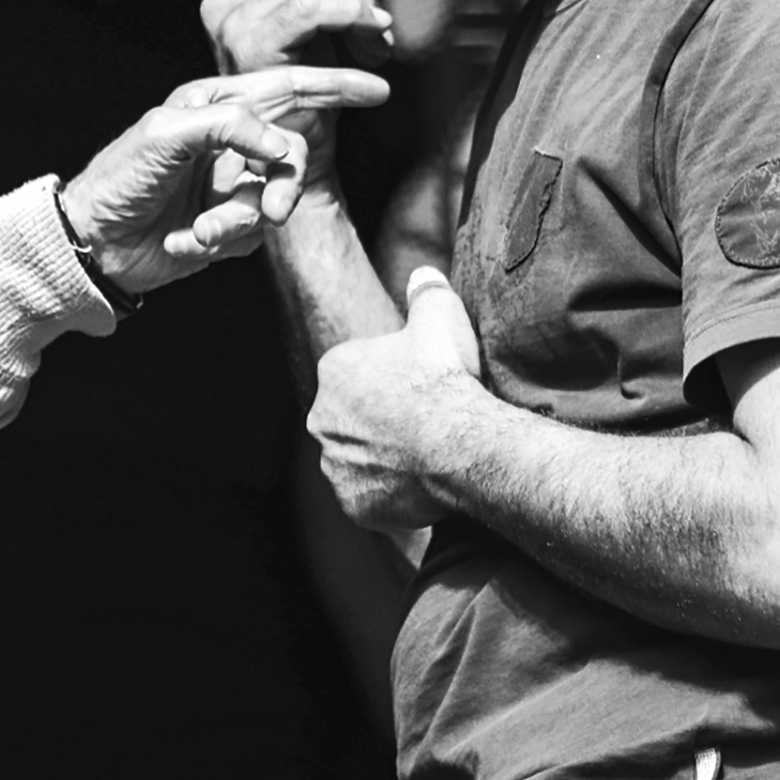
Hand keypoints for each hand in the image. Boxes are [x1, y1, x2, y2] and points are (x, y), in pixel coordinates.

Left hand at [60, 65, 388, 294]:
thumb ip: (227, 126)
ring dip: (240, 222)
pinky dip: (222, 240)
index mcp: (216, 105)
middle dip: (285, 186)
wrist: (94, 244)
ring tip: (202, 232)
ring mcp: (233, 184)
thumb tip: (281, 146)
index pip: (287, 88)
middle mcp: (230, 142)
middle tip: (273, 212)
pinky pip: (254, 233)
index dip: (333, 85)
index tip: (376, 88)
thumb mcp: (165, 135)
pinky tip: (187, 241)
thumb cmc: (120, 177)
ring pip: (276, 199)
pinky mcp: (230, 225)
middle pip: (293, 155)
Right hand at [200, 0, 391, 197]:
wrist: (293, 170)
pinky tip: (374, 62)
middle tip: (377, 41)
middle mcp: (221, 4)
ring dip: (361, 14)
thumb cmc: (300, 106)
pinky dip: (356, 25)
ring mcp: (232, 24)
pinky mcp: (251, 46)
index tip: (367, 26)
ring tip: (374, 52)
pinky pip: (315, 6)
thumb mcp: (297, 30)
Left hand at [308, 266, 481, 531]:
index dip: (393, 381)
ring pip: (359, 461)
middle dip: (382, 422)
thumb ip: (427, 292)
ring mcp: (335, 466)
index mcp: (334, 372)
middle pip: (354, 419)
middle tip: (424, 425)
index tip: (421, 388)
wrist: (457, 442)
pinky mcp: (353, 504)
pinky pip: (370, 500)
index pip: (358, 375)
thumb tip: (424, 275)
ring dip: (383, 460)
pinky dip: (390, 497)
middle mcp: (322, 419)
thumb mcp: (439, 317)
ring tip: (425, 458)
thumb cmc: (443, 379)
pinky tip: (419, 486)